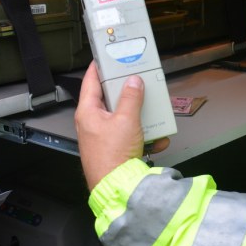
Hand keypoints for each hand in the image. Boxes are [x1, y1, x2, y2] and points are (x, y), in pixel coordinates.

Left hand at [74, 62, 169, 188]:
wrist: (118, 188)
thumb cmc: (113, 156)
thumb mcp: (126, 120)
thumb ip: (131, 98)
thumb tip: (133, 82)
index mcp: (88, 112)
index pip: (90, 82)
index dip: (98, 67)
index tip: (105, 57)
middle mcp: (92, 123)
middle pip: (110, 99)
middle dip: (127, 93)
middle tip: (138, 82)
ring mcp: (103, 137)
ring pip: (122, 118)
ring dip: (139, 116)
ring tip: (151, 115)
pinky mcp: (114, 149)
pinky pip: (130, 136)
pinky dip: (144, 136)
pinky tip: (156, 140)